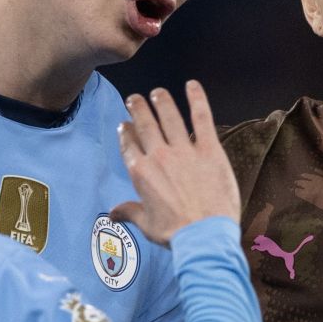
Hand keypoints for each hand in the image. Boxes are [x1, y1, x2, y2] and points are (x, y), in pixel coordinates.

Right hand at [112, 82, 240, 244]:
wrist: (205, 236)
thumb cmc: (175, 233)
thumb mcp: (147, 224)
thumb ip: (130, 212)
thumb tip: (113, 214)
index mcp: (141, 173)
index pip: (129, 144)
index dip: (126, 131)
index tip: (125, 124)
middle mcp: (159, 156)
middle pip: (144, 123)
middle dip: (138, 108)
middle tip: (135, 98)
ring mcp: (184, 151)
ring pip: (169, 116)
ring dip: (161, 100)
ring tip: (158, 92)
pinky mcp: (209, 150)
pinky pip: (201, 118)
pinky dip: (197, 99)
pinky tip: (192, 85)